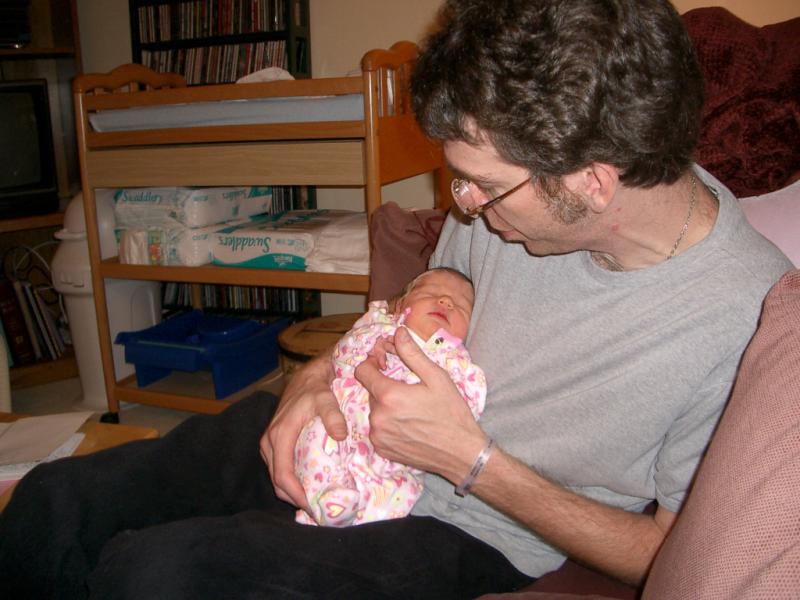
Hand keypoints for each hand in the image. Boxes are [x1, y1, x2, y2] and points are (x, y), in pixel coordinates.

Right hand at [259, 354, 345, 507]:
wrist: (307, 377)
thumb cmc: (316, 389)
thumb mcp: (326, 398)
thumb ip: (332, 415)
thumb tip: (340, 435)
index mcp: (279, 436)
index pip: (283, 475)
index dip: (296, 495)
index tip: (313, 507)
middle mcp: (270, 442)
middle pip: (277, 482)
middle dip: (295, 498)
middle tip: (319, 510)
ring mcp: (270, 444)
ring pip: (277, 476)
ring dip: (292, 491)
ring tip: (315, 500)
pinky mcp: (274, 443)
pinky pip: (279, 468)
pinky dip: (290, 480)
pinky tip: (308, 485)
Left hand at [355, 327, 484, 481]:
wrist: (462, 454)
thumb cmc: (452, 413)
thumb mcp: (437, 378)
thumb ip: (412, 354)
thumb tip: (398, 332)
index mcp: (389, 396)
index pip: (362, 371)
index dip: (372, 363)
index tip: (385, 363)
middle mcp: (378, 417)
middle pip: (370, 391)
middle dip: (384, 386)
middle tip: (407, 388)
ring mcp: (378, 436)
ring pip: (374, 411)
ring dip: (386, 406)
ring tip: (410, 409)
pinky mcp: (382, 450)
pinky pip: (377, 429)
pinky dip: (388, 424)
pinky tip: (408, 425)